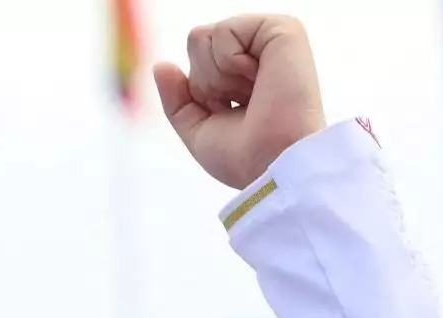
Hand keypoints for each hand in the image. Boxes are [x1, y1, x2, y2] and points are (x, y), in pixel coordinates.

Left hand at [152, 15, 325, 190]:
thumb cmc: (245, 157)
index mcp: (244, 74)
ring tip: (252, 92)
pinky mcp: (282, 29)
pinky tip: (258, 78)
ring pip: (202, 36)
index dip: (200, 93)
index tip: (230, 114)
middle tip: (243, 103)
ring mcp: (269, 40)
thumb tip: (160, 65)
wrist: (272, 164)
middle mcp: (257, 53)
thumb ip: (177, 100)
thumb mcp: (198, 131)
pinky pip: (223, 30)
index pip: (196, 61)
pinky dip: (229, 61)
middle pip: (196, 42)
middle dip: (206, 82)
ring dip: (217, 77)